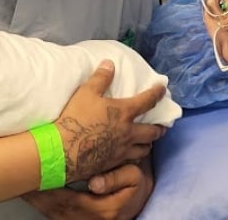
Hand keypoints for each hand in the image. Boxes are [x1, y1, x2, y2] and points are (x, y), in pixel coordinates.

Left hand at [25, 160, 154, 219]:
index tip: (36, 177)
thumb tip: (94, 183)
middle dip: (38, 195)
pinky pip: (56, 216)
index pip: (70, 199)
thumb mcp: (135, 177)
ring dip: (37, 201)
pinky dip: (43, 206)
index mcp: (104, 209)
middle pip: (57, 209)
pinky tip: (34, 195)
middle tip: (20, 178)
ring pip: (54, 215)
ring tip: (22, 185)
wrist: (137, 203)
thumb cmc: (134, 186)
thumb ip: (116, 178)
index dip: (51, 188)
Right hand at [56, 60, 166, 182]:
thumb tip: (109, 63)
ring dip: (148, 144)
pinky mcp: (113, 164)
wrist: (63, 151)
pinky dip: (134, 158)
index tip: (163, 89)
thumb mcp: (86, 93)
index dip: (157, 93)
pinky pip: (130, 162)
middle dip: (159, 128)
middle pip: (152, 132)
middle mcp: (128, 133)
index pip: (148, 101)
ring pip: (144, 149)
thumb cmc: (76, 119)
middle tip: (162, 126)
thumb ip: (100, 78)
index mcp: (124, 113)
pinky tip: (130, 156)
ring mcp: (122, 150)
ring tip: (147, 142)